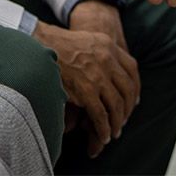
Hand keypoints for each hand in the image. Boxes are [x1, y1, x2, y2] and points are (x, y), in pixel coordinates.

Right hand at [67, 0, 133, 156]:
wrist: (40, 44)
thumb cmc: (61, 44)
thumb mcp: (89, 40)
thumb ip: (104, 53)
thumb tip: (114, 74)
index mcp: (109, 45)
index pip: (132, 69)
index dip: (135, 87)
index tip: (133, 100)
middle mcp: (107, 59)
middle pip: (127, 89)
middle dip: (127, 109)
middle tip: (123, 120)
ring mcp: (97, 75)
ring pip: (116, 105)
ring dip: (117, 123)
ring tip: (114, 133)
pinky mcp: (85, 89)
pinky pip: (101, 115)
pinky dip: (104, 128)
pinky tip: (103, 135)